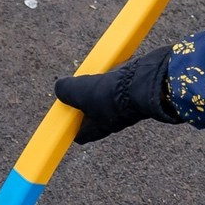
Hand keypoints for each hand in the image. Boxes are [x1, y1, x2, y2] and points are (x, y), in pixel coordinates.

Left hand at [53, 45, 178, 143]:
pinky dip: (113, 80)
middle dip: (84, 104)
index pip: (81, 135)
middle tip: (77, 91)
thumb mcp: (81, 91)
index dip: (71, 128)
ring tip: (94, 77)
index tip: (64, 118)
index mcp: (98, 128)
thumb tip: (59, 87)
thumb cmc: (112, 95)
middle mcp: (112, 121)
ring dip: (100, 89)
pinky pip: (120, 89)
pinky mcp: (135, 94)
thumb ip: (67, 90)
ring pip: (107, 101)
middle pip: (93, 116)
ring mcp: (125, 108)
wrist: (145, 84)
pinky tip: (111, 70)